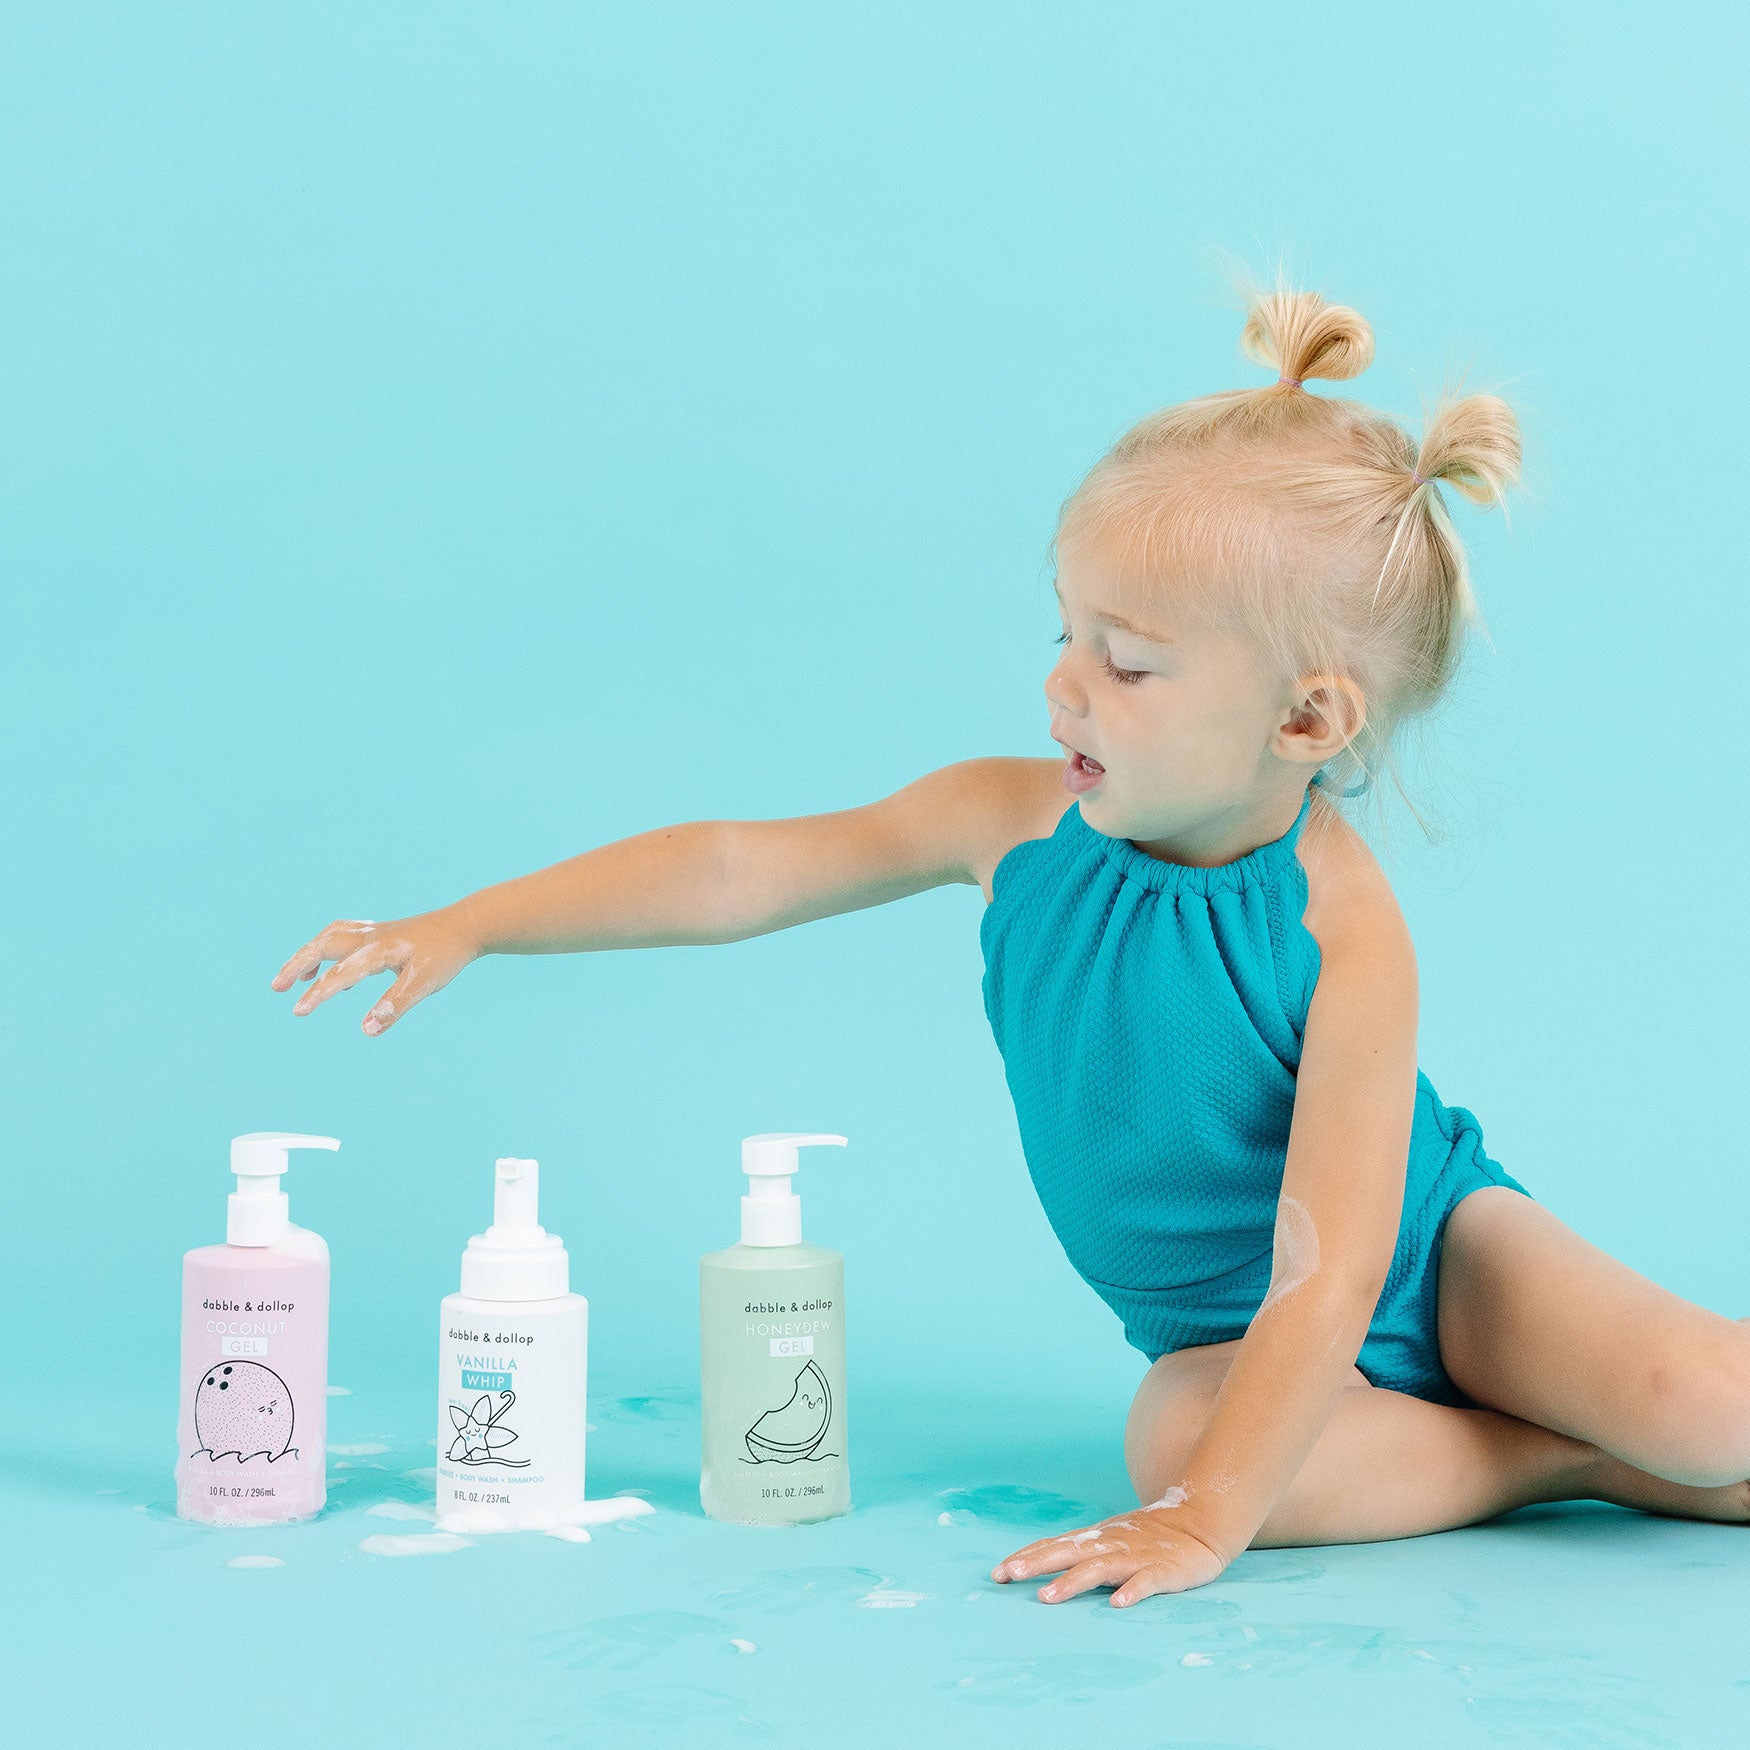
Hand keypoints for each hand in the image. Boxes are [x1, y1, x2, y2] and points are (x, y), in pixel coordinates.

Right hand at [271, 905, 480, 1034]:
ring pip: (331, 937)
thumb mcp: (423, 984)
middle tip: (277, 987)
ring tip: (298, 977)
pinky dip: (330, 948)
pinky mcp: (381, 931)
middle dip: (297, 965)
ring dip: (309, 954)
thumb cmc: (446, 955)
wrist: (468, 925)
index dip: (318, 993)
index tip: (298, 1010)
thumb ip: (394, 1006)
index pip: (340, 973)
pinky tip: (335, 969)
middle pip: (323, 946)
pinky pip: (345, 935)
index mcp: (379, 950)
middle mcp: (371, 936)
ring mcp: (375, 931)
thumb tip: (366, 1030)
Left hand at [990, 1508, 1231, 1606]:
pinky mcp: (1162, 1571)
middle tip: (1009, 1575)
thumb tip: (1039, 1565)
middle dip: (1037, 1563)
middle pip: (1067, 1552)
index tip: (997, 1574)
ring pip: (1098, 1568)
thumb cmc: (1145, 1536)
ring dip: (1072, 1582)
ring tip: (1048, 1597)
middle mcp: (1108, 1545)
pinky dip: (1132, 1591)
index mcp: (1094, 1539)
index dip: (1026, 1558)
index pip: (1053, 1546)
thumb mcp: (1108, 1539)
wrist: (1199, 1521)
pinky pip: (1146, 1582)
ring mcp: (1135, 1557)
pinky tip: (1117, 1605)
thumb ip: (1078, 1552)